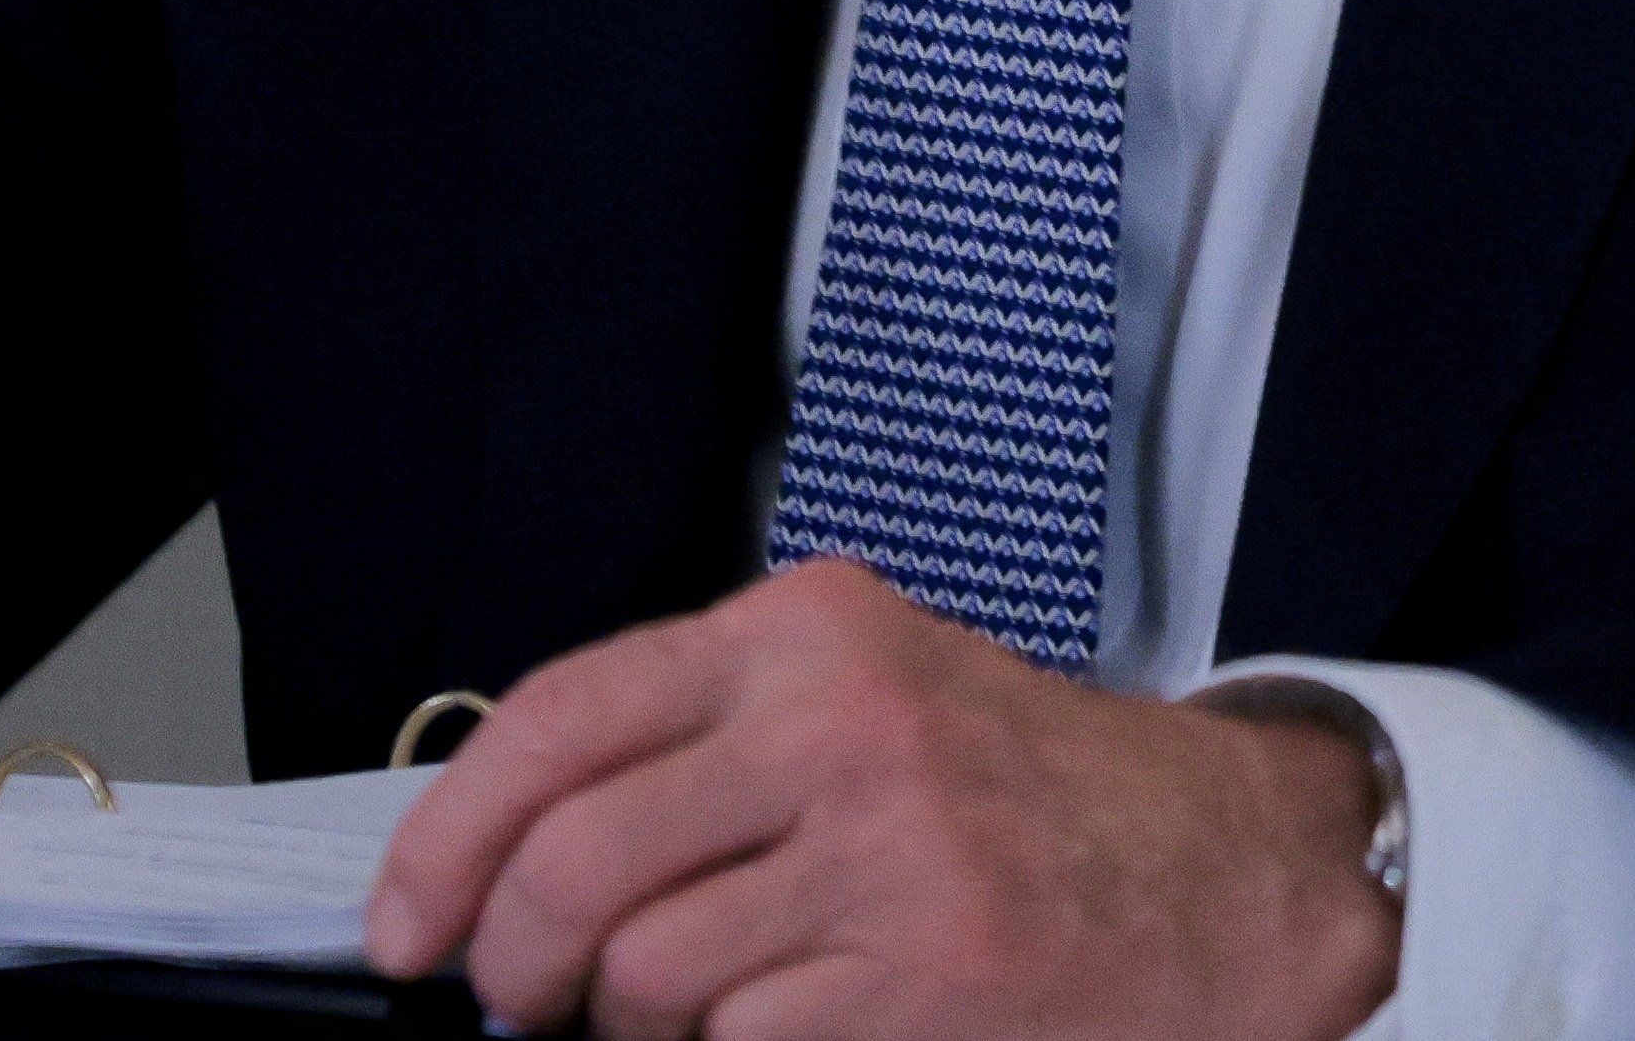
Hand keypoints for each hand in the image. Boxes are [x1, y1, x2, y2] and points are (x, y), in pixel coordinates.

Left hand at [364, 560, 1399, 1040]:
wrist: (1229, 873)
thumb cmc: (1028, 796)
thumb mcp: (863, 697)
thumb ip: (701, 740)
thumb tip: (499, 853)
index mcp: (805, 633)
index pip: (558, 718)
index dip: (447, 838)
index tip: (406, 925)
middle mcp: (840, 724)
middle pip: (573, 866)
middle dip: (517, 965)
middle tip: (527, 1002)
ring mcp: (888, 855)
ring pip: (644, 980)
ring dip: (639, 1029)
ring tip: (709, 1011)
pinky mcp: (926, 981)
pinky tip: (801, 1028)